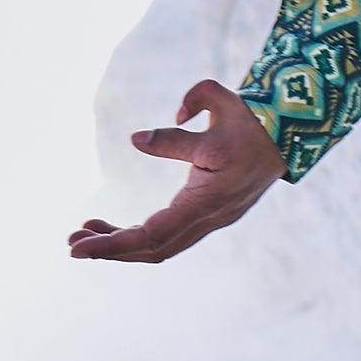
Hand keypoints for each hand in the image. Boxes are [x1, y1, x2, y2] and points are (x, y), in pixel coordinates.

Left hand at [67, 79, 285, 266]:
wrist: (289, 132)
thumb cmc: (251, 118)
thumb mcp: (218, 110)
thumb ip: (176, 132)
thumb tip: (136, 140)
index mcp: (209, 198)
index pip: (154, 234)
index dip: (114, 244)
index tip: (79, 247)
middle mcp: (210, 217)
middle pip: (154, 249)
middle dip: (110, 249)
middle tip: (70, 241)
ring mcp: (211, 219)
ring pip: (161, 246)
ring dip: (122, 244)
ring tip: (84, 230)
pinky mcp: (208, 214)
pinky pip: (169, 235)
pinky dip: (139, 235)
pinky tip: (112, 225)